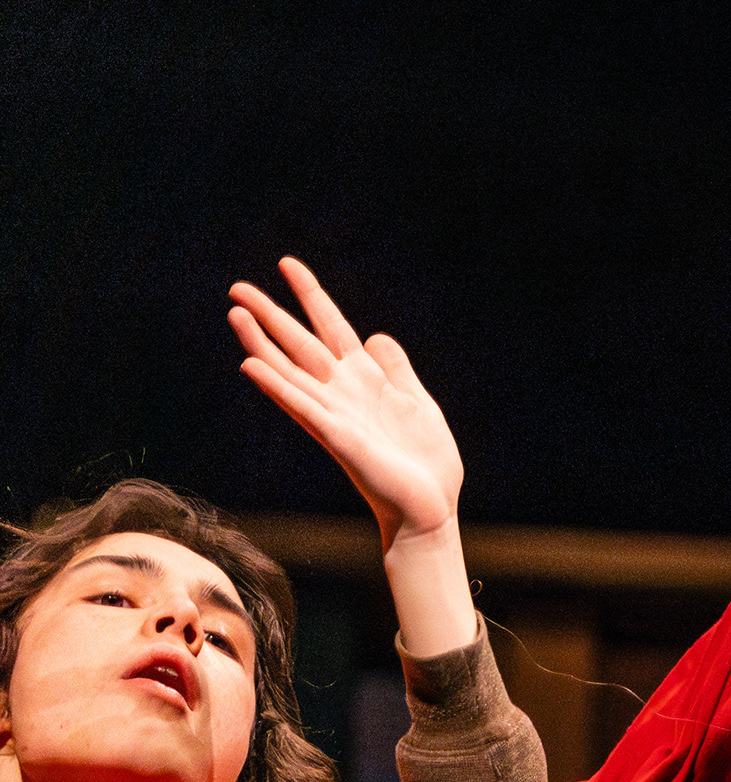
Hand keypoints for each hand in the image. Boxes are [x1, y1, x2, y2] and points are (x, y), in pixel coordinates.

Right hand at [230, 259, 462, 551]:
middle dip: (271, 315)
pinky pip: (302, 408)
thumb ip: (396, 369)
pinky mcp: (338, 438)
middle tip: (236, 288)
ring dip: (262, 345)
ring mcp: (336, 414)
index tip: (287, 264)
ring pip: (290, 372)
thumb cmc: (424, 461)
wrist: (430, 506)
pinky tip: (252, 367)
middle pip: (300, 344)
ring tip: (236, 315)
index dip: (311, 294)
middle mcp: (343, 392)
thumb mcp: (417, 403)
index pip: (331, 326)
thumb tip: (375, 336)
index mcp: (365, 379)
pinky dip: (278, 387)